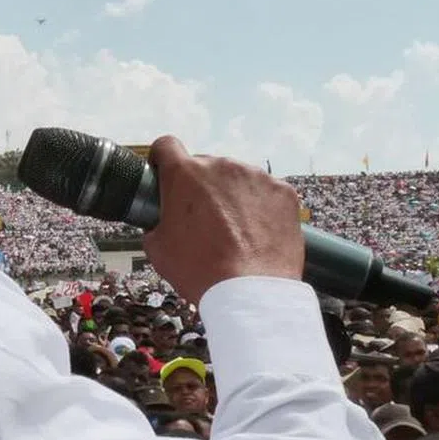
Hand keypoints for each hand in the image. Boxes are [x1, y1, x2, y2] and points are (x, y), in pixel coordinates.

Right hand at [143, 137, 303, 303]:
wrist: (250, 293)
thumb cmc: (201, 271)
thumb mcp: (157, 248)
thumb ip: (155, 221)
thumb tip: (160, 220)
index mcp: (185, 175)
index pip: (166, 145)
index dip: (163, 160)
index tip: (166, 175)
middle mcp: (221, 166)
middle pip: (205, 166)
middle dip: (201, 188)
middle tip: (202, 221)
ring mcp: (256, 177)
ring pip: (237, 179)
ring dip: (232, 197)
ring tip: (234, 232)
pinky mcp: (283, 192)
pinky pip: (265, 193)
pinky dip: (260, 208)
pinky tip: (256, 234)